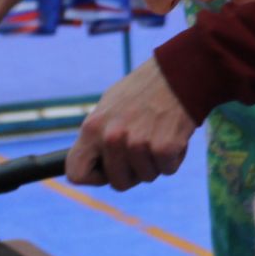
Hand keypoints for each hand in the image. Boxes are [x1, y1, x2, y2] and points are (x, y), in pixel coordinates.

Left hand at [65, 59, 194, 188]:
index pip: (76, 173)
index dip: (94, 177)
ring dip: (155, 162)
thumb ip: (98, 136)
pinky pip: (168, 170)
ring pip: (146, 177)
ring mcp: (138, 144)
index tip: (108, 170)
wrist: (178, 72)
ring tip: (158, 134)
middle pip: (118, 183)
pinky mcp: (164, 147)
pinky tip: (173, 134)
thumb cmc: (143, 90)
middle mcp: (111, 138)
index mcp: (92, 128)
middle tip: (143, 150)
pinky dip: (174, 157)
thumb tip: (92, 162)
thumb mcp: (109, 106)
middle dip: (132, 172)